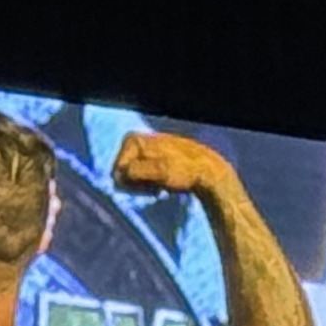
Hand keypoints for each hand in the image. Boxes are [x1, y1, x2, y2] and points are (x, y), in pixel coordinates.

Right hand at [112, 130, 228, 196]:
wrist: (208, 170)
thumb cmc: (183, 171)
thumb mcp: (158, 171)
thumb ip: (134, 171)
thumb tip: (117, 175)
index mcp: (133, 139)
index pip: (117, 170)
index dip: (131, 182)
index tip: (149, 184)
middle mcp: (135, 140)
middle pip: (122, 172)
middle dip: (136, 183)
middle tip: (155, 186)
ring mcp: (143, 148)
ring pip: (131, 176)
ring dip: (143, 184)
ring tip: (160, 184)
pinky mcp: (152, 156)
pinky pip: (140, 174)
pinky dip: (149, 181)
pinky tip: (163, 183)